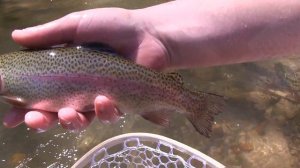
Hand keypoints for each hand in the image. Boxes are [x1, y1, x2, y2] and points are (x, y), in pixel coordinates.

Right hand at [4, 8, 169, 130]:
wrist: (149, 34)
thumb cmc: (113, 26)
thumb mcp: (78, 25)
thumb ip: (49, 33)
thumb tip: (15, 36)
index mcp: (65, 71)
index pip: (39, 92)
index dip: (24, 106)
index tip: (11, 116)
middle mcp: (79, 87)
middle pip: (55, 113)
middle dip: (43, 121)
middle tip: (35, 120)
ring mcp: (98, 96)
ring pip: (80, 120)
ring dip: (70, 122)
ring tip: (68, 114)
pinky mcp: (119, 102)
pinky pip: (107, 115)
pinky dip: (103, 111)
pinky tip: (103, 100)